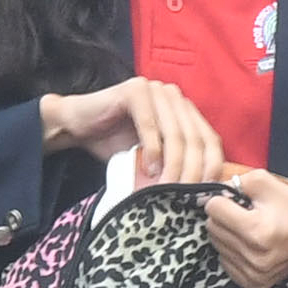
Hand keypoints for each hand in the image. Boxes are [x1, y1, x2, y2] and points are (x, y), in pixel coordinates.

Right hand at [39, 78, 223, 183]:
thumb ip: (174, 165)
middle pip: (195, 138)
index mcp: (184, 110)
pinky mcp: (135, 91)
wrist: (75, 126)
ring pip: (175, 133)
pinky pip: (150, 124)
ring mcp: (156, 90)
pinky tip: (149, 169)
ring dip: (173, 165)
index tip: (206, 194)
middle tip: (184, 197)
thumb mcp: (151, 158)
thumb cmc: (113, 142)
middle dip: (192, 171)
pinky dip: (153, 150)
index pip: (210, 140)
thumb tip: (201, 193)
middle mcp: (175, 97)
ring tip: (166, 188)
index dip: (212, 167)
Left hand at [205, 168, 287, 287]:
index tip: (236, 201)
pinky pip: (226, 262)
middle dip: (224, 217)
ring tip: (250, 230)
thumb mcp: (268, 183)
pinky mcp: (254, 283)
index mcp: (256, 229)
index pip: (213, 209)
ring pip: (217, 245)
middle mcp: (253, 255)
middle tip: (245, 215)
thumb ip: (238, 181)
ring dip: (228, 234)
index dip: (223, 200)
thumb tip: (214, 190)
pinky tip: (251, 246)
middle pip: (212, 228)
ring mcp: (253, 272)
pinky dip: (234, 252)